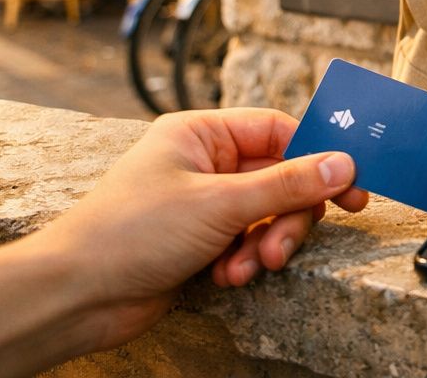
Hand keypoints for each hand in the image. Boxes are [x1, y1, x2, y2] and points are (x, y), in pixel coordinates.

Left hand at [35, 109, 368, 351]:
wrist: (74, 295)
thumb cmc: (127, 233)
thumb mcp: (219, 204)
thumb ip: (287, 184)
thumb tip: (342, 164)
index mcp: (202, 133)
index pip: (279, 130)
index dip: (318, 156)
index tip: (352, 184)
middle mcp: (205, 163)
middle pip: (280, 178)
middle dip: (288, 216)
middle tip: (286, 244)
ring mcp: (203, 203)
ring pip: (267, 214)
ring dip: (267, 243)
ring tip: (250, 266)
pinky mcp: (201, 240)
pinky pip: (248, 241)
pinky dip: (246, 260)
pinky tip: (229, 276)